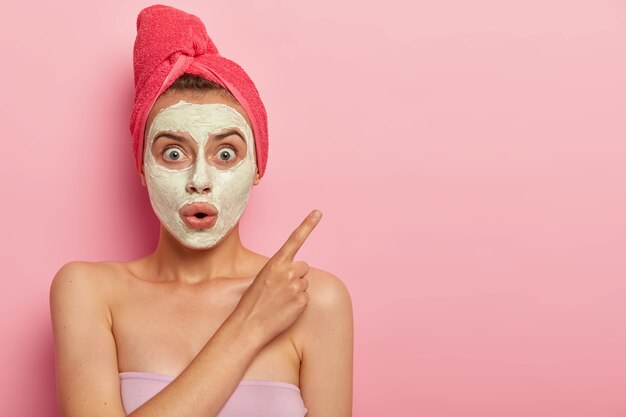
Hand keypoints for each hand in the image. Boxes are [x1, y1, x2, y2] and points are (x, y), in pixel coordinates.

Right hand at [233, 210, 321, 344]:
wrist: (249, 325)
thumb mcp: (262, 278)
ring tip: (280, 300)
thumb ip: (279, 270)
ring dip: (296, 289)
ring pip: (305, 282)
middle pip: (303, 267)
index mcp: (275, 262)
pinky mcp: (302, 301)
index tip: (318, 212)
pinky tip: (284, 309)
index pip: (295, 239)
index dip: (308, 224)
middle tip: (280, 289)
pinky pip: (305, 297)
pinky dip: (297, 303)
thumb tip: (296, 271)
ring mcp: (296, 286)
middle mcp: (288, 272)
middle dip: (296, 275)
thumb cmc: (252, 301)